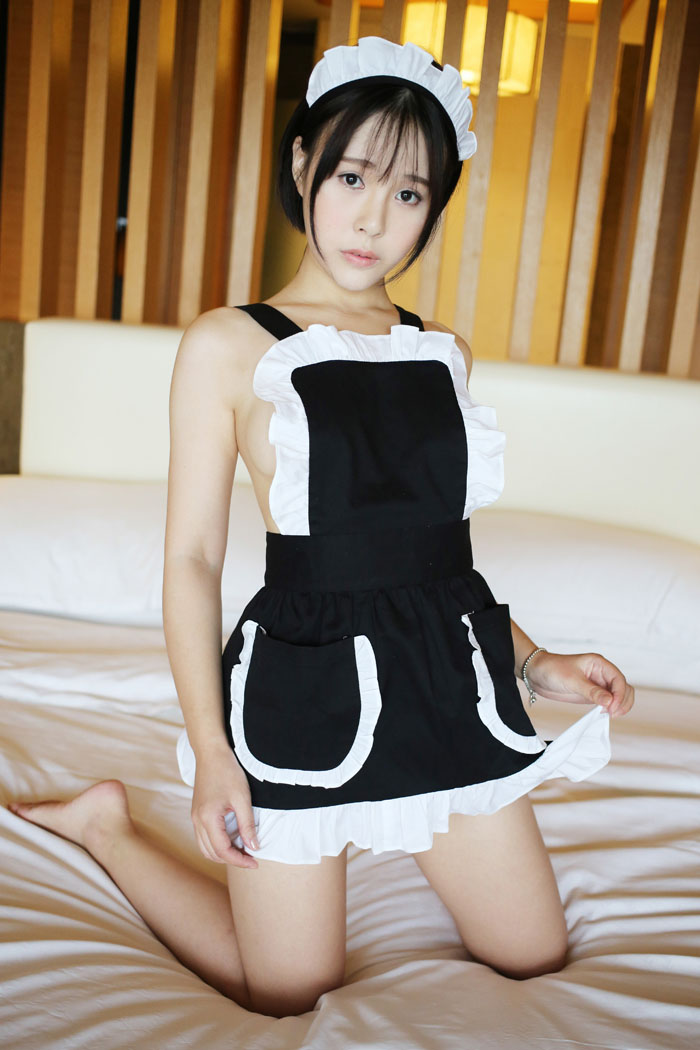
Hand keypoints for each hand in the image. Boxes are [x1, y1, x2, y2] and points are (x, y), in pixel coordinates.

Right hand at [191, 741, 259, 867]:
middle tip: (251, 857)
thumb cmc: (227, 771)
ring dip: (223, 853)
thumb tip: (253, 847)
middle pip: (212, 853)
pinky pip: (204, 837)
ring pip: (206, 847)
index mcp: (208, 818)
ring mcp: (195, 817)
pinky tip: (232, 838)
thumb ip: (247, 824)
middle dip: (231, 859)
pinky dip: (217, 844)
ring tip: (243, 849)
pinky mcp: (197, 813)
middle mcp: (197, 821)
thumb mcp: (242, 798)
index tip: (255, 862)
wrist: (211, 752)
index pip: (223, 850)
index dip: (239, 860)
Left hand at [524, 650, 634, 717]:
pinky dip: (611, 709)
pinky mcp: (593, 694)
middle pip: (624, 688)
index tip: (613, 707)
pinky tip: (604, 714)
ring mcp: (598, 684)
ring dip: (619, 706)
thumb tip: (610, 701)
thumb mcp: (572, 680)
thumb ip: (591, 691)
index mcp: (599, 664)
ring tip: (609, 715)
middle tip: (611, 714)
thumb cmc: (552, 669)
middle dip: (622, 701)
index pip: (619, 679)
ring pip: (619, 696)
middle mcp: (602, 673)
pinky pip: (608, 702)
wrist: (536, 673)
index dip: (620, 694)